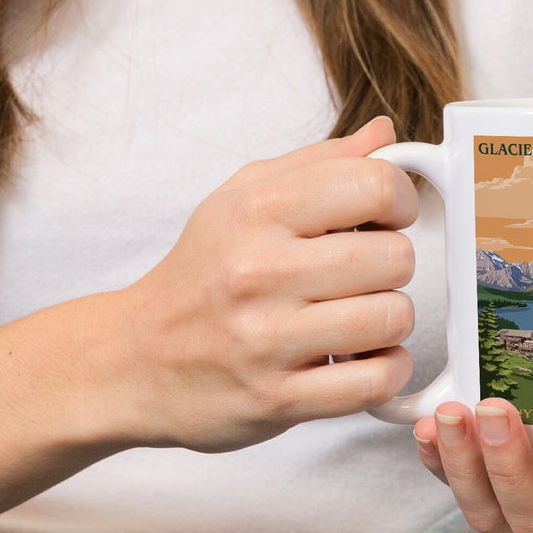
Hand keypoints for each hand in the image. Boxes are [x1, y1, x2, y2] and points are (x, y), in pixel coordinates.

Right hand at [90, 116, 417, 453]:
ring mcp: (266, 339)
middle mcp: (259, 270)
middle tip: (365, 273)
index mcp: (256, 210)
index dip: (399, 200)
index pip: (374, 185)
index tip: (386, 217)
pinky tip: (363, 358)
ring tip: (358, 317)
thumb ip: (318, 162)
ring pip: (392, 318)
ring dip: (389, 320)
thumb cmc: (199, 273)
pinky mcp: (276, 398)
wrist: (133, 359)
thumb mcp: (241, 197)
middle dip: (393, 264)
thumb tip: (384, 134)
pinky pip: (375, 381)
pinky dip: (386, 370)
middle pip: (394, 256)